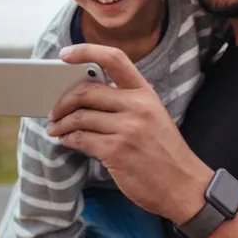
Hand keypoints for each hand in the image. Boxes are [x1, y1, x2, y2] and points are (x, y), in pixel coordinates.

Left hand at [47, 44, 211, 223]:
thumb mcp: (153, 117)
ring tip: (55, 128)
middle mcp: (137, 106)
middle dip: (63, 101)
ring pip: (79, 117)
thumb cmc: (164, 153)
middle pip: (87, 91)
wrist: (183, 186)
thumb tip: (86, 97)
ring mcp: (127, 128)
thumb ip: (126, 103)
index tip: (65, 54)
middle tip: (54, 111)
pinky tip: (66, 141)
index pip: (114, 59)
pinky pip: (81, 139)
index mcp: (145, 93)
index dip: (86, 51)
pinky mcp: (116, 151)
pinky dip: (68, 140)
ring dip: (61, 124)